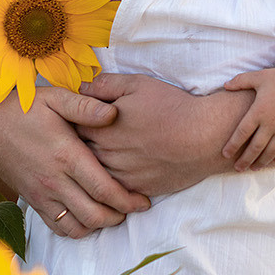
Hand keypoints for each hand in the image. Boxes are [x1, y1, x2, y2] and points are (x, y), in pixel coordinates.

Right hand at [0, 83, 150, 237]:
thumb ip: (86, 106)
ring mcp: (41, 195)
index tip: (143, 200)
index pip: (103, 189)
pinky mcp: (31, 201)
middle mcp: (54, 181)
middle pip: (94, 215)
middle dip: (119, 216)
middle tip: (133, 207)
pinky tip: (87, 216)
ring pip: (77, 227)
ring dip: (98, 225)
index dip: (127, 200)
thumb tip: (115, 113)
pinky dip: (76, 229)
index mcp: (66, 156)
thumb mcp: (56, 97)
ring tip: (113, 213)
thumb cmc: (24, 108)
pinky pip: (57, 228)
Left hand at [78, 73, 253, 196]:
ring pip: (94, 173)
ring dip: (94, 165)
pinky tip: (120, 169)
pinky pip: (114, 188)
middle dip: (79, 145)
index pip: (70, 127)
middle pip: (79, 152)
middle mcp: (104, 155)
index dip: (72, 121)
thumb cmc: (171, 107)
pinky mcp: (135, 189)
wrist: (203, 138)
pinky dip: (111, 180)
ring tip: (106, 153)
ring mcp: (119, 175)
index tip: (76, 118)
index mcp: (100, 128)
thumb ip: (105, 85)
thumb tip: (82, 87)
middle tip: (86, 137)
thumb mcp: (137, 85)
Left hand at [221, 64, 274, 169]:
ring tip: (253, 168)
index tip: (225, 154)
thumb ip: (240, 81)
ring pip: (272, 152)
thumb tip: (224, 86)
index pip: (242, 133)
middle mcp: (272, 123)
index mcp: (259, 111)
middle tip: (237, 168)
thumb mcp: (259, 76)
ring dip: (261, 162)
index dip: (232, 145)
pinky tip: (274, 162)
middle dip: (245, 160)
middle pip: (255, 147)